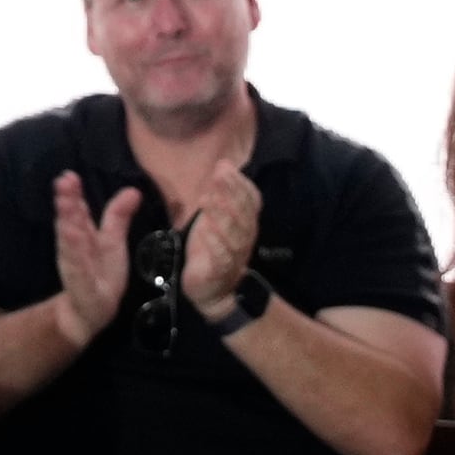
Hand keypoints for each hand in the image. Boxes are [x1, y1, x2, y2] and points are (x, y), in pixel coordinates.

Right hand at [47, 171, 143, 343]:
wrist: (90, 311)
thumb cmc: (101, 272)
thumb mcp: (112, 241)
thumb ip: (118, 216)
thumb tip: (133, 190)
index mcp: (82, 234)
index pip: (76, 210)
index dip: (72, 194)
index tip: (69, 176)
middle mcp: (75, 247)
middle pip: (70, 221)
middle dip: (67, 203)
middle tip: (64, 182)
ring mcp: (75, 266)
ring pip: (70, 243)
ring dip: (67, 224)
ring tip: (65, 205)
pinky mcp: (80, 285)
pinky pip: (77, 269)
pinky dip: (75, 255)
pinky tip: (72, 239)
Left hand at [178, 169, 263, 322]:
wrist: (213, 291)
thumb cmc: (213, 249)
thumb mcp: (216, 218)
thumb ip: (221, 193)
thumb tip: (224, 163)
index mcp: (246, 223)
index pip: (251, 200)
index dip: (239, 183)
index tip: (225, 167)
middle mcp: (245, 238)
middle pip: (243, 214)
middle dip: (230, 194)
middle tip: (217, 177)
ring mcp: (235, 256)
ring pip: (234, 235)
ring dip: (221, 215)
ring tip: (206, 198)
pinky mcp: (221, 271)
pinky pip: (221, 256)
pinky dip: (213, 242)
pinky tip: (203, 229)